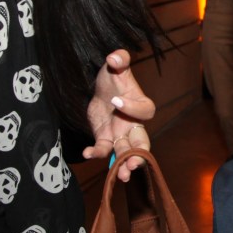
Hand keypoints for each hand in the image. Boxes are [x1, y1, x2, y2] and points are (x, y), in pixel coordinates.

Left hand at [82, 49, 156, 180]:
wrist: (98, 89)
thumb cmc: (113, 77)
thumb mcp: (116, 65)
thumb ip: (119, 59)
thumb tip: (115, 56)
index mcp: (142, 105)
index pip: (145, 111)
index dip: (132, 108)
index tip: (116, 102)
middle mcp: (134, 124)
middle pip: (142, 142)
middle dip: (139, 154)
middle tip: (134, 162)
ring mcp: (120, 134)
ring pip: (125, 153)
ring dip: (123, 164)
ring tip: (121, 175)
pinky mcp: (105, 138)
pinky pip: (103, 149)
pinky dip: (96, 153)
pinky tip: (87, 153)